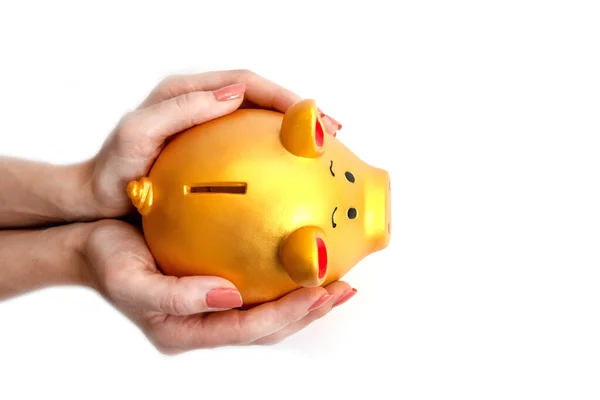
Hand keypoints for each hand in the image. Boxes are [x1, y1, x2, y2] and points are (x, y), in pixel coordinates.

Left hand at [84, 69, 341, 218]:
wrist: (98, 199)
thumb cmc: (113, 170)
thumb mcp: (139, 134)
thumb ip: (181, 109)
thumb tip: (235, 94)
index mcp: (188, 93)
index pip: (246, 83)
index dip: (283, 96)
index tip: (311, 117)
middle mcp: (201, 105)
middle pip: (261, 99)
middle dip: (298, 112)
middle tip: (329, 133)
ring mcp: (207, 129)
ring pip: (259, 122)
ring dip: (291, 134)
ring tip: (320, 151)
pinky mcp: (210, 153)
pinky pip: (249, 148)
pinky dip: (274, 155)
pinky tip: (289, 176)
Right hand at [84, 219, 354, 353]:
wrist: (92, 244)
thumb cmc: (107, 262)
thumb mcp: (131, 280)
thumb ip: (178, 296)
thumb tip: (229, 295)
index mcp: (187, 330)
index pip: (249, 328)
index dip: (287, 313)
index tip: (320, 293)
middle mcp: (205, 323)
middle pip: (267, 326)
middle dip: (307, 312)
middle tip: (341, 290)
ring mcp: (212, 307)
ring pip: (267, 311)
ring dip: (303, 299)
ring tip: (335, 282)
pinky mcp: (215, 286)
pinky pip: (257, 287)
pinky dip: (282, 279)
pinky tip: (298, 260)